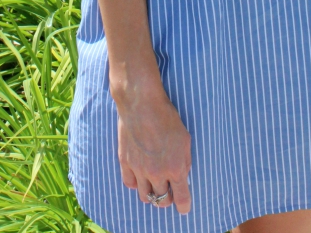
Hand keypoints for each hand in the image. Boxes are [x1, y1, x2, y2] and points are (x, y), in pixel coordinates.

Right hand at [116, 89, 191, 212]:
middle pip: (162, 200)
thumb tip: (182, 176)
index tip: (184, 208)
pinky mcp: (125, 163)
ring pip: (145, 196)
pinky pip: (130, 184)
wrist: (141, 103)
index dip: (183, 206)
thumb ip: (184, 161)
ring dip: (151, 193)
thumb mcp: (185, 138)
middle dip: (167, 198)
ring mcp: (139, 169)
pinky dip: (136, 183)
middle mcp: (157, 173)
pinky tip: (140, 175)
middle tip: (169, 190)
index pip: (181, 199)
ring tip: (154, 183)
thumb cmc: (166, 117)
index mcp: (175, 167)